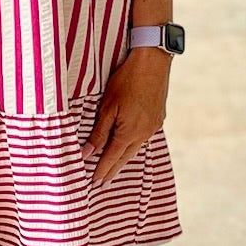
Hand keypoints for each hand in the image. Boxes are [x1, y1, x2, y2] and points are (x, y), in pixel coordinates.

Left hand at [82, 49, 169, 186]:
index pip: (111, 158)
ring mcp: (153, 127)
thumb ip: (98, 132)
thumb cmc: (127, 80)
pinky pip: (143, 138)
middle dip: (112, 171)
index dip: (101, 171)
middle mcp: (144, 133)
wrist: (153, 62)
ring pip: (135, 148)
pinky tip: (129, 147)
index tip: (94, 183)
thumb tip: (87, 153)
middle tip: (102, 184)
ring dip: (123, 160)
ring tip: (113, 170)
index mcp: (129, 132)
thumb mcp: (107, 106)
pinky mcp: (158, 118)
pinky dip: (133, 146)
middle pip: (124, 157)